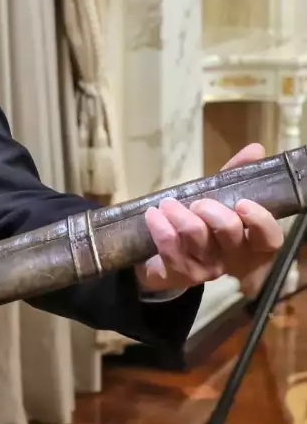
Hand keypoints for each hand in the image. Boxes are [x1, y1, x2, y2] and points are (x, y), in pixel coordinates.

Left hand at [135, 143, 284, 292]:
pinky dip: (159, 225)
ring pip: (196, 236)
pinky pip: (169, 246)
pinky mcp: (180, 273)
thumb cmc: (200, 226)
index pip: (270, 238)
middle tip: (197, 202)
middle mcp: (234, 259)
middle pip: (229, 231)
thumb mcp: (218, 200)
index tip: (242, 202)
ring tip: (167, 203)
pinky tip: (153, 214)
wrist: (163, 261)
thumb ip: (235, 177)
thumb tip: (254, 149)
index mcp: (251, 243)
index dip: (260, 220)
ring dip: (179, 213)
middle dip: (210, 209)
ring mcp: (207, 269)